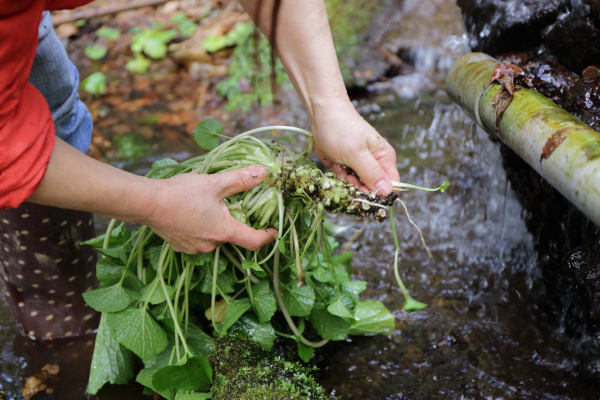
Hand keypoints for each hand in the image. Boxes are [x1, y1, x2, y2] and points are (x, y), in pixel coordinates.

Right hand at [145, 165, 276, 253]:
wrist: (147, 203)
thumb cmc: (182, 193)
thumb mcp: (215, 183)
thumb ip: (241, 179)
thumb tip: (264, 172)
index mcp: (224, 231)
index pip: (253, 241)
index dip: (267, 237)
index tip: (274, 231)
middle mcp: (211, 245)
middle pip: (233, 237)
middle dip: (236, 223)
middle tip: (235, 206)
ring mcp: (195, 248)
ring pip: (215, 238)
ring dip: (217, 226)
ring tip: (210, 207)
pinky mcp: (181, 246)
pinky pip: (199, 240)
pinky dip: (201, 229)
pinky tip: (194, 214)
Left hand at [311, 99, 399, 193]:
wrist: (322, 114)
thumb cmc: (341, 129)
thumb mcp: (356, 152)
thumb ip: (372, 173)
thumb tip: (387, 192)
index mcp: (385, 159)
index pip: (391, 186)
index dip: (379, 194)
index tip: (363, 190)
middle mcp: (376, 165)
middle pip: (373, 190)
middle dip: (358, 187)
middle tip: (348, 175)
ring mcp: (361, 167)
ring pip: (357, 188)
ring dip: (346, 181)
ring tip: (341, 165)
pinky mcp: (348, 168)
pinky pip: (346, 182)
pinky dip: (339, 176)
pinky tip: (336, 163)